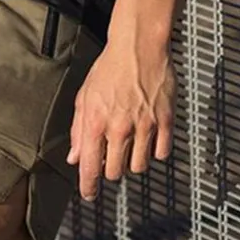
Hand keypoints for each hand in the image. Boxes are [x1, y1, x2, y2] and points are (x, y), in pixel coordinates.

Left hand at [66, 38, 175, 200]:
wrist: (138, 46)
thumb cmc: (110, 67)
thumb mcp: (85, 95)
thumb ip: (78, 128)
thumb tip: (74, 157)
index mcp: (96, 121)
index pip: (90, 167)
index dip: (88, 186)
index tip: (89, 193)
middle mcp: (120, 127)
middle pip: (115, 172)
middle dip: (110, 170)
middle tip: (110, 158)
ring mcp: (144, 126)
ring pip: (138, 167)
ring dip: (132, 162)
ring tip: (130, 146)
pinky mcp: (165, 122)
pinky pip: (161, 153)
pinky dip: (154, 151)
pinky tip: (148, 139)